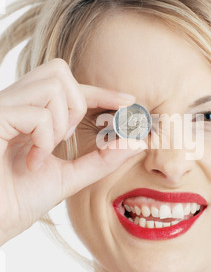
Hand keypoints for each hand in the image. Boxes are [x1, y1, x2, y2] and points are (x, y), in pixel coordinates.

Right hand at [0, 59, 145, 244]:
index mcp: (28, 112)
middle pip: (59, 71)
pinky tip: (32, 161)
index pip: (67, 86)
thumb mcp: (69, 176)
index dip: (100, 91)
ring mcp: (2, 107)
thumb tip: (136, 142)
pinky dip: (45, 139)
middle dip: (76, 104)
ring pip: (52, 85)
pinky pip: (37, 113)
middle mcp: (14, 103)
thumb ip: (101, 159)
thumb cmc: (18, 201)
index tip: (128, 101)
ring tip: (43, 152)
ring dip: (60, 123)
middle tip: (65, 138)